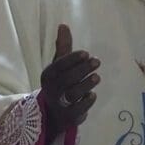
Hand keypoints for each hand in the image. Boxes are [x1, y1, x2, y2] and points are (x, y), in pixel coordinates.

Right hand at [40, 25, 99, 142]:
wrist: (51, 113)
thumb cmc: (59, 83)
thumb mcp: (59, 65)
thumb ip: (63, 47)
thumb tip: (63, 25)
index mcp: (47, 76)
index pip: (58, 66)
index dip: (72, 59)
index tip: (86, 53)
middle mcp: (50, 90)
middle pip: (65, 80)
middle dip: (82, 70)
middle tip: (97, 62)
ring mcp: (58, 105)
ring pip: (71, 95)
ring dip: (85, 85)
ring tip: (97, 77)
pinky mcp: (67, 118)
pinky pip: (76, 112)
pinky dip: (85, 104)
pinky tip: (92, 95)